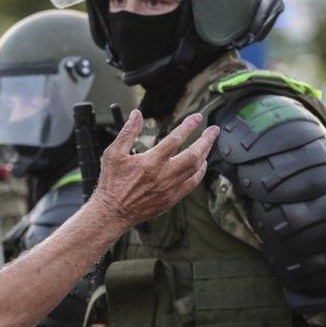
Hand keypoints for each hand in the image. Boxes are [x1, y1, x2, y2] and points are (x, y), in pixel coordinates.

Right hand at [91, 109, 219, 226]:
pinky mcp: (171, 199)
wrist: (113, 212)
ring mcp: (169, 189)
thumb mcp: (113, 153)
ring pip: (195, 170)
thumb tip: (137, 114)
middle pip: (193, 155)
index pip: (175, 139)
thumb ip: (128, 132)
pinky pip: (192, 184)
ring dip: (205, 154)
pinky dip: (200, 173)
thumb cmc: (112, 182)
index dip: (188, 126)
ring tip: (208, 143)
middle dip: (206, 140)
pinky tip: (202, 165)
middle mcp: (163, 175)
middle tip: (214, 130)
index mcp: (150, 162)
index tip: (197, 117)